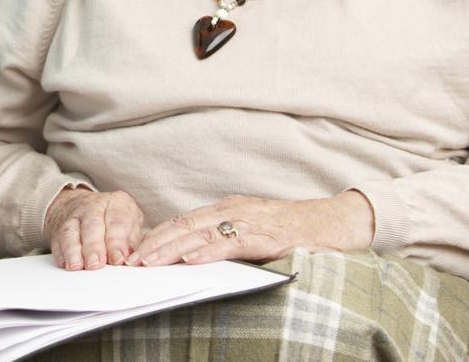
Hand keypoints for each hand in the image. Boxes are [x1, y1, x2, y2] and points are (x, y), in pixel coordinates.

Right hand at [43, 187, 143, 269]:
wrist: (80, 205)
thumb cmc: (112, 220)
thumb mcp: (131, 223)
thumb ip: (133, 240)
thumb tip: (134, 259)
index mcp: (117, 202)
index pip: (118, 221)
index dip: (117, 242)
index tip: (118, 260)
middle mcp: (93, 206)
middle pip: (92, 225)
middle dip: (94, 246)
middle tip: (96, 264)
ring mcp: (73, 216)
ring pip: (71, 231)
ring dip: (74, 250)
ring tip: (77, 266)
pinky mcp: (59, 229)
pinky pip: (57, 241)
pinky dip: (61, 254)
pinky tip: (66, 264)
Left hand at [128, 191, 375, 266]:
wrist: (338, 220)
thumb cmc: (296, 229)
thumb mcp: (255, 231)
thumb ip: (228, 238)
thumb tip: (196, 256)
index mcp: (228, 208)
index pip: (182, 221)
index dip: (156, 236)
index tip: (134, 251)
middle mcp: (234, 210)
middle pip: (184, 225)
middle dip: (154, 243)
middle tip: (130, 260)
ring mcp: (251, 221)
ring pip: (202, 232)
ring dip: (172, 248)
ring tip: (149, 261)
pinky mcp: (269, 236)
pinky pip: (233, 243)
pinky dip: (209, 250)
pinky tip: (191, 259)